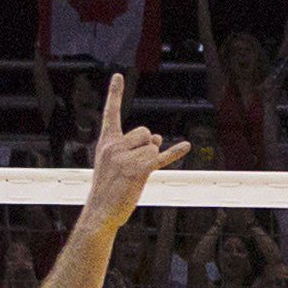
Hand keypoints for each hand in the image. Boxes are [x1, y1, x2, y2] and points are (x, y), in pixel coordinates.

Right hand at [80, 75, 187, 222]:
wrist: (100, 210)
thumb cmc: (109, 188)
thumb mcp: (117, 163)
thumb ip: (136, 147)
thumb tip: (158, 137)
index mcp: (107, 142)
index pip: (110, 113)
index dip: (115, 94)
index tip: (119, 76)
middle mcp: (114, 146)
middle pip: (145, 132)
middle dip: (148, 145)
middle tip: (136, 165)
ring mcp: (125, 158)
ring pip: (153, 147)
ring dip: (152, 160)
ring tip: (136, 175)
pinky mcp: (137, 171)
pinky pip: (160, 158)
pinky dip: (175, 153)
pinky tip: (187, 146)